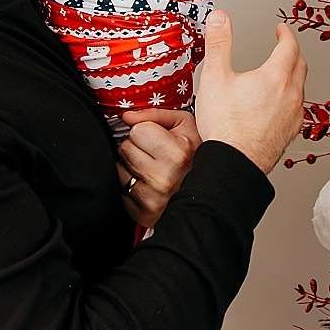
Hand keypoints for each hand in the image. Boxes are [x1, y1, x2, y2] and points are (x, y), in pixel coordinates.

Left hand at [115, 107, 199, 227]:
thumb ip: (155, 115)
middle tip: (156, 154)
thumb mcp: (185, 125)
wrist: (209, 193)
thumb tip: (127, 116)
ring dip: (132, 166)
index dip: (147, 131)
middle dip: (138, 147)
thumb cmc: (197, 156)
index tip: (158, 138)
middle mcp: (165, 178)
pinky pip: (121, 190)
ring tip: (154, 169)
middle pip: (125, 148)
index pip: (137, 130)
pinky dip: (131, 186)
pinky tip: (149, 185)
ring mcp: (154, 199)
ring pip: (119, 168)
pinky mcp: (143, 215)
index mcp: (179, 153)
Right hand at [191, 10, 306, 173]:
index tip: (281, 29)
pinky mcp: (289, 134)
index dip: (286, 34)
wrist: (234, 164)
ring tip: (280, 74)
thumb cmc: (225, 126)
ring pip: (300, 88)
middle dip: (292, 52)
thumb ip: (219, 43)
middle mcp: (291, 95)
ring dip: (293, 76)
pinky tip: (279, 105)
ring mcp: (293, 116)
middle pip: (300, 65)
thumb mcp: (215, 77)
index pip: (289, 46)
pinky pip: (297, 110)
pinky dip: (290, 99)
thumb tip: (220, 18)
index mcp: (276, 77)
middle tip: (283, 46)